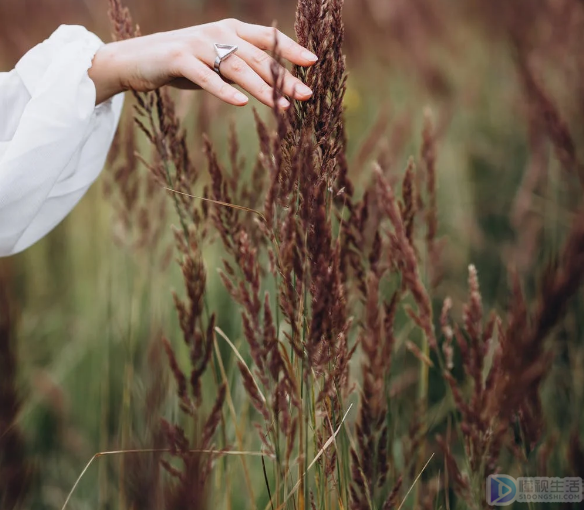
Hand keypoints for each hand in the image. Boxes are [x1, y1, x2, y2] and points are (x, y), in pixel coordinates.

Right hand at [89, 19, 317, 106]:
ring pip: (237, 68)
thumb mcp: (217, 61)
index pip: (267, 38)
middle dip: (284, 77)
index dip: (290, 49)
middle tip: (306, 95)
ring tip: (282, 107)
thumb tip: (274, 83)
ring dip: (262, 89)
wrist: (138, 59)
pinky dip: (223, 90)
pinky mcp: (179, 59)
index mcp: (230, 30)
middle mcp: (218, 32)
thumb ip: (241, 66)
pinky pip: (206, 77)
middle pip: (257, 57)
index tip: (313, 63)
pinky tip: (241, 103)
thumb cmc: (184, 63)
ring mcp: (198, 44)